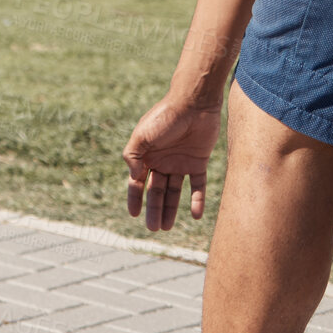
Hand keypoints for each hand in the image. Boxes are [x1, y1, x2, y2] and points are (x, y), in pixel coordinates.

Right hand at [124, 96, 221, 230]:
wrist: (193, 103)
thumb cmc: (164, 117)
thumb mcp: (142, 136)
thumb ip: (133, 157)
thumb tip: (134, 178)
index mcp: (145, 156)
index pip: (137, 183)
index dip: (134, 199)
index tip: (133, 215)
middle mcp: (161, 161)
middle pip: (156, 191)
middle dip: (154, 210)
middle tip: (154, 228)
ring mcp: (180, 163)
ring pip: (175, 191)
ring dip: (171, 209)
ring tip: (168, 227)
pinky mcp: (198, 162)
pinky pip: (197, 185)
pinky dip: (196, 200)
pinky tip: (196, 215)